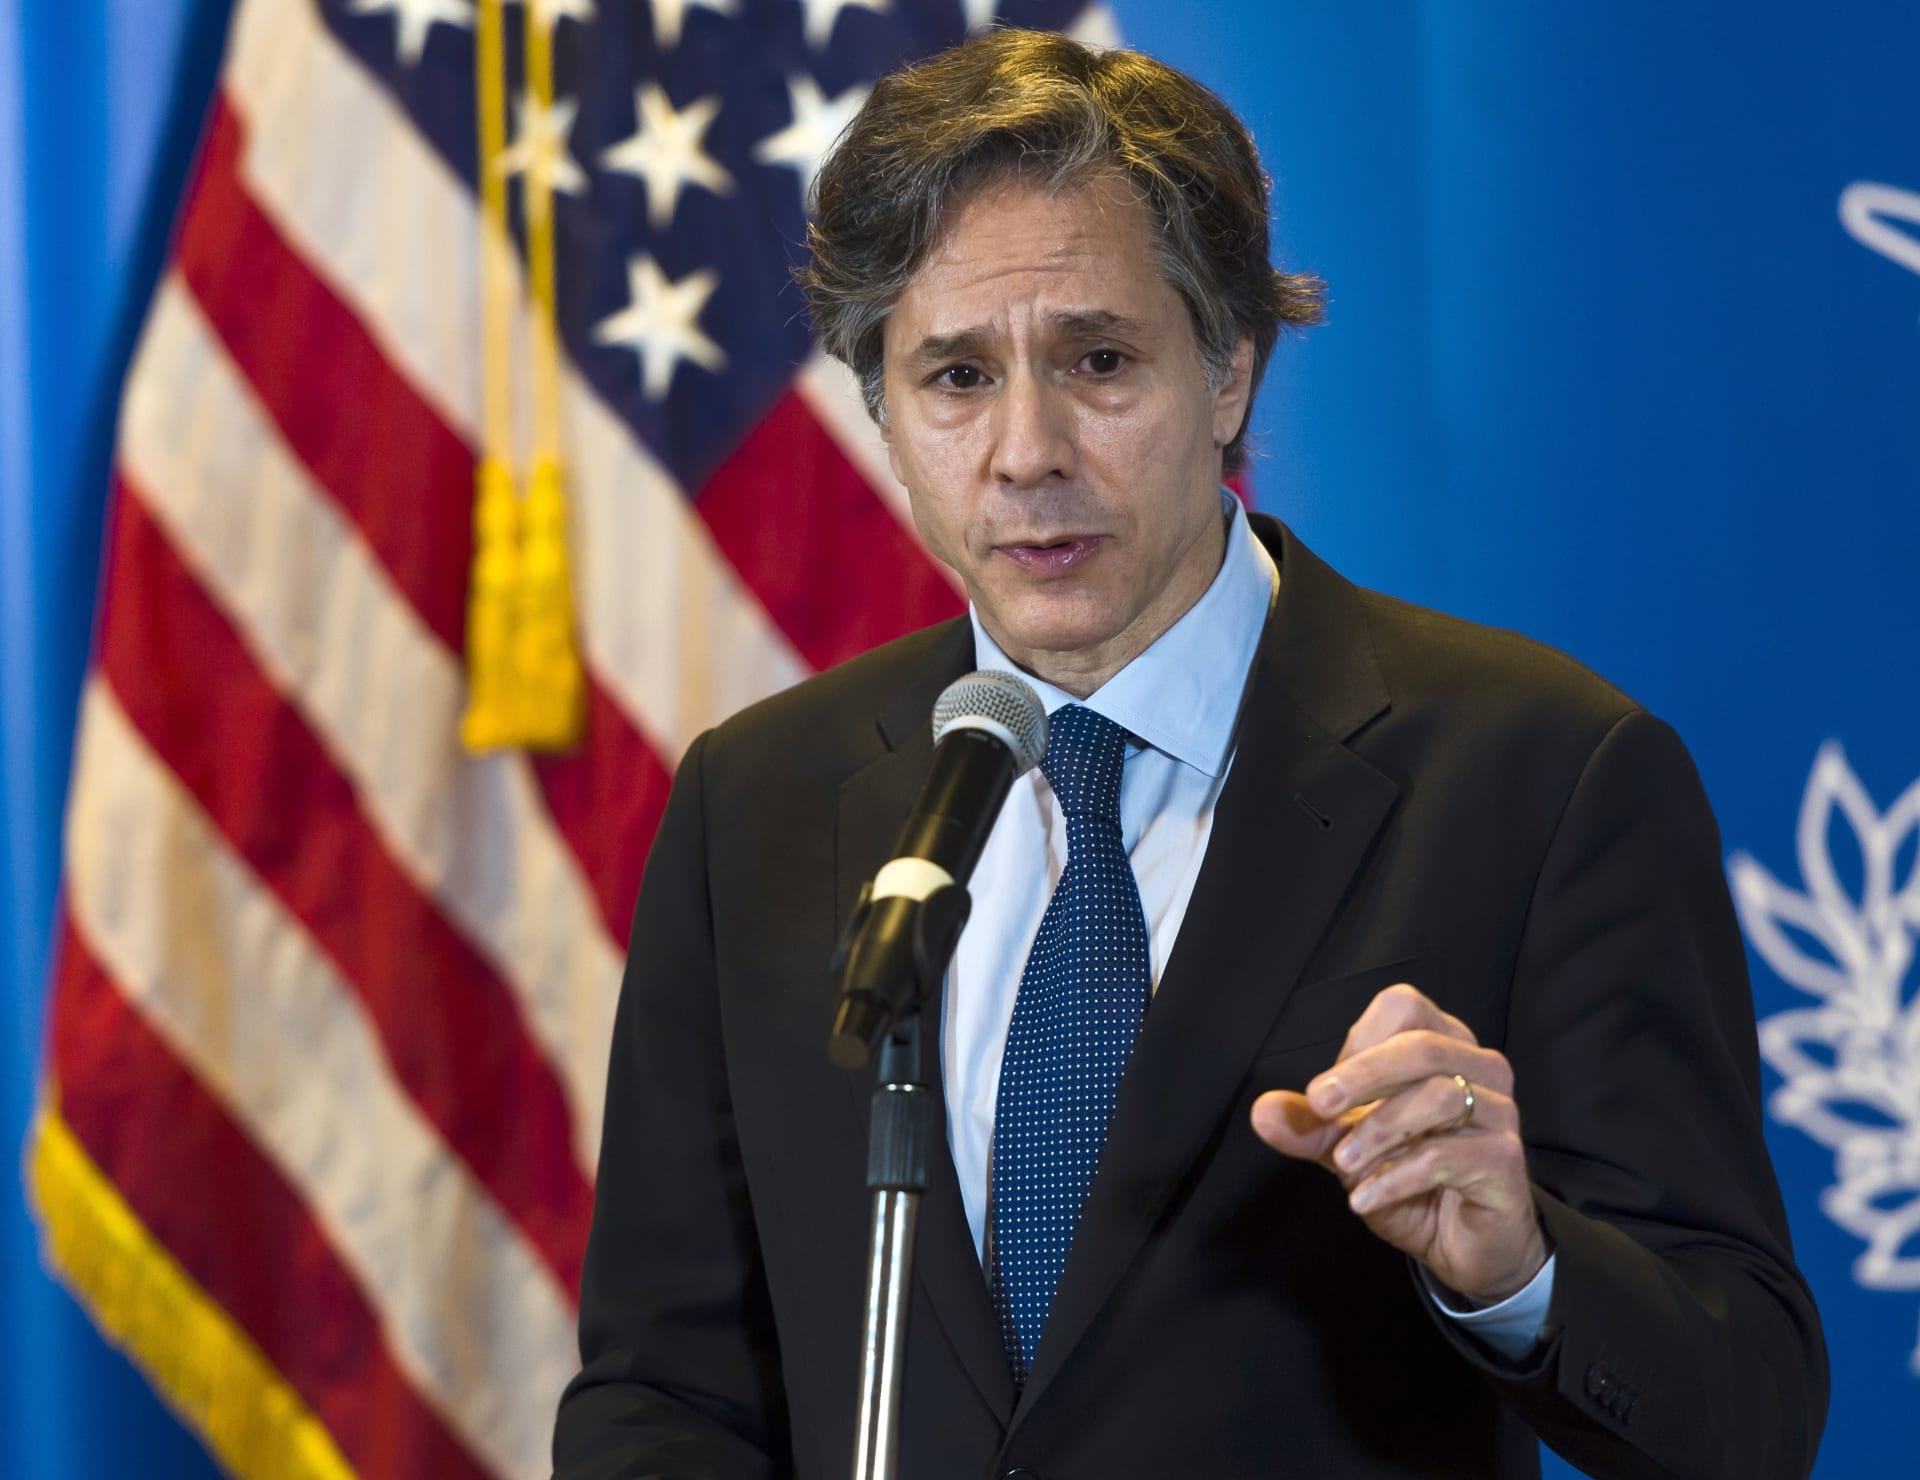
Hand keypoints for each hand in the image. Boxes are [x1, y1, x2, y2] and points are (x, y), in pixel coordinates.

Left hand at [1250, 982, 1547, 1303]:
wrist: (1465, 1246)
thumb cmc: (1412, 1179)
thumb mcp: (1348, 1150)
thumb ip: (1310, 1127)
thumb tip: (1261, 1110)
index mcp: (1443, 1045)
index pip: (1404, 1007)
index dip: (1359, 1041)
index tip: (1326, 1089)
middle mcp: (1479, 1069)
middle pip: (1422, 1045)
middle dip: (1362, 1075)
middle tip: (1320, 1108)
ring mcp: (1499, 1112)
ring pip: (1438, 1096)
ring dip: (1378, 1131)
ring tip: (1342, 1165)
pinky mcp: (1505, 1160)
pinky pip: (1446, 1155)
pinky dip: (1395, 1176)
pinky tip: (1363, 1199)